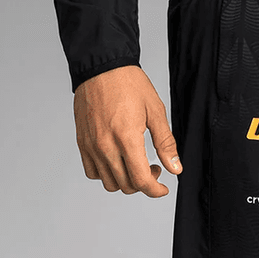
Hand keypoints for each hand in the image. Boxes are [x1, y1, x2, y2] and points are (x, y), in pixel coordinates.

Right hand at [74, 65, 181, 195]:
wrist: (102, 67)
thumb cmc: (129, 84)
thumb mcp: (155, 110)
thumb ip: (165, 143)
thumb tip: (175, 168)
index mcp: (126, 138)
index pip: (140, 180)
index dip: (155, 190)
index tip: (163, 188)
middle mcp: (105, 146)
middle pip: (125, 185)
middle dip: (144, 183)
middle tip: (154, 167)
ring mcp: (91, 146)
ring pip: (109, 183)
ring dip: (125, 180)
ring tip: (136, 163)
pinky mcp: (82, 143)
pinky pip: (92, 172)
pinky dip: (106, 174)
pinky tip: (118, 160)